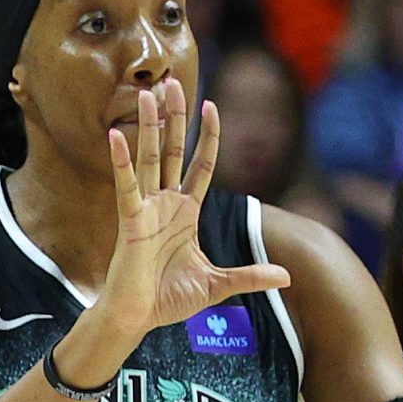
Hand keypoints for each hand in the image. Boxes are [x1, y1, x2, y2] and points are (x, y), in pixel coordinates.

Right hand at [94, 80, 290, 340]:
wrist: (138, 318)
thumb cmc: (169, 299)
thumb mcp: (218, 284)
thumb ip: (250, 275)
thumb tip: (287, 277)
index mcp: (186, 213)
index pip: (200, 165)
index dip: (207, 137)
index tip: (212, 106)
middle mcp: (165, 204)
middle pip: (171, 150)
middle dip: (174, 117)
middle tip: (171, 83)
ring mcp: (146, 209)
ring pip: (149, 158)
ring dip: (147, 125)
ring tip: (146, 93)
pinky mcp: (130, 221)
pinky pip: (126, 186)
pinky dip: (121, 162)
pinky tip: (115, 136)